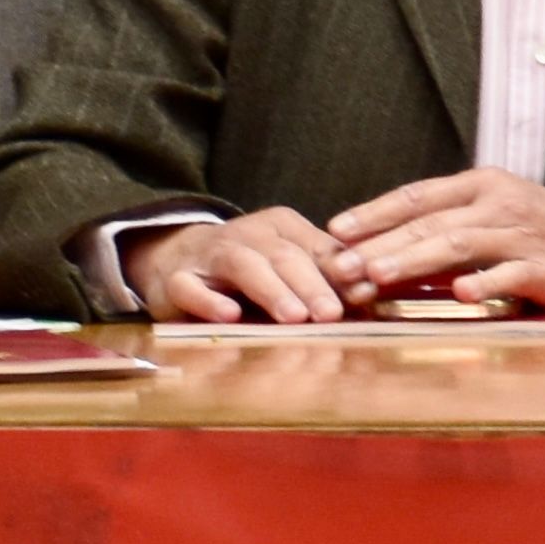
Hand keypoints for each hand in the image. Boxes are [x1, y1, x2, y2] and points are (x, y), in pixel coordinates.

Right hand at [126, 205, 354, 321]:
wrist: (175, 259)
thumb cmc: (250, 268)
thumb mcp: (289, 264)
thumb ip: (326, 277)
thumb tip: (368, 292)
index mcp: (283, 226)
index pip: (318, 247)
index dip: (342, 270)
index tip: (365, 293)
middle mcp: (248, 234)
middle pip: (285, 256)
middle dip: (312, 286)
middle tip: (332, 314)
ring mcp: (210, 255)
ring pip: (244, 267)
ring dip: (272, 291)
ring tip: (294, 317)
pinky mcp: (176, 280)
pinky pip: (190, 288)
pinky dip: (209, 301)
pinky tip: (229, 316)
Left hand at [328, 171, 544, 310]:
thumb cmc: (542, 228)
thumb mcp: (496, 211)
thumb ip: (447, 224)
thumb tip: (383, 248)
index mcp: (483, 185)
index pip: (418, 196)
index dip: (375, 212)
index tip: (336, 230)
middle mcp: (500, 204)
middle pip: (431, 223)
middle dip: (382, 244)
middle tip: (343, 264)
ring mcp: (523, 235)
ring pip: (459, 245)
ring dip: (414, 261)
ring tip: (378, 275)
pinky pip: (509, 275)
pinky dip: (483, 284)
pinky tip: (459, 295)